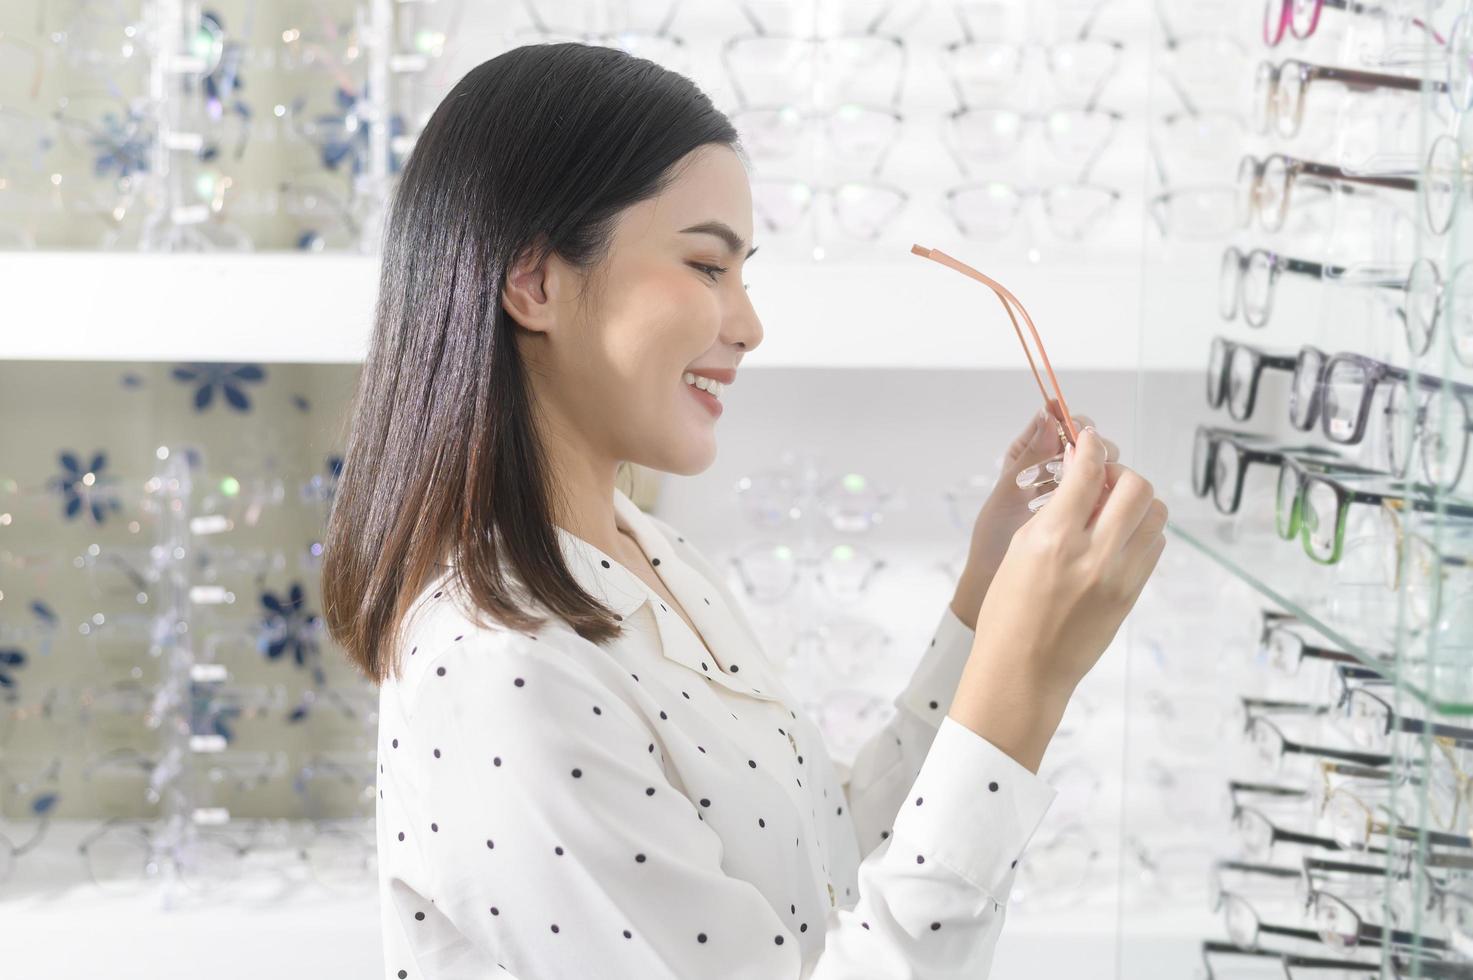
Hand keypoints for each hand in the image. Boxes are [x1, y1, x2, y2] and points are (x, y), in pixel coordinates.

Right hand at [948, 427, 1167, 770]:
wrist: (1024, 671)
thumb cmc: (1008, 614)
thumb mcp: (1019, 551)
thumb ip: (1054, 512)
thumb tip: (1081, 480)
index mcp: (1054, 539)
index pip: (1088, 470)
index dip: (1091, 445)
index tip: (1088, 438)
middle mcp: (1093, 554)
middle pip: (1135, 486)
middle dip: (1119, 471)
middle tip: (1100, 479)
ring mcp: (1119, 576)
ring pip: (1155, 514)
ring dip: (1136, 501)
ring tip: (1110, 509)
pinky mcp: (1133, 594)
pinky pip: (1154, 544)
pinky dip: (1141, 530)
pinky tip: (1116, 538)